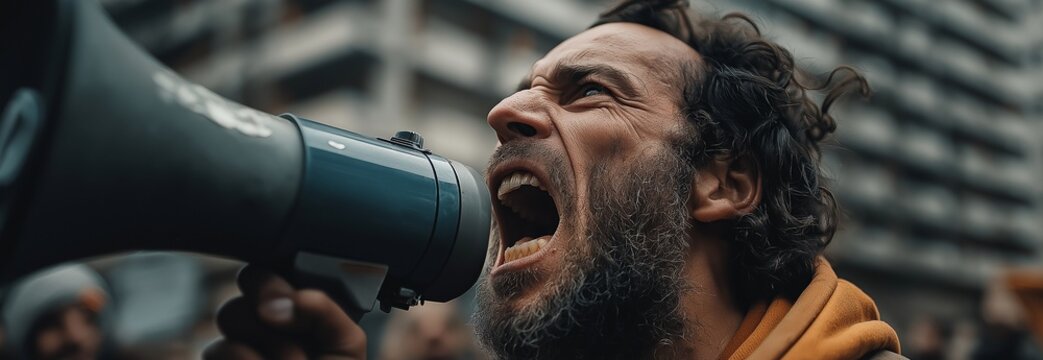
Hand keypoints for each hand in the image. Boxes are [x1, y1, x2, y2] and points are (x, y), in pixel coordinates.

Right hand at [205, 265, 366, 359]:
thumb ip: (323, 310)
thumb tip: (275, 303)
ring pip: (232, 314)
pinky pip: (217, 349)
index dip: (277, 278)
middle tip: (292, 331)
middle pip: (248, 281)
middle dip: (270, 304)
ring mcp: (242, 344)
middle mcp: (269, 320)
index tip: (287, 299)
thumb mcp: (345, 346)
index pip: (279, 267)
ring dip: (269, 346)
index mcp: (303, 307)